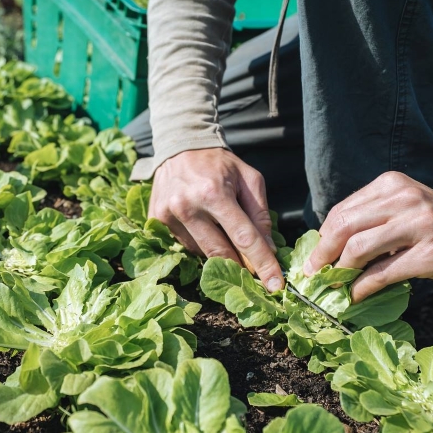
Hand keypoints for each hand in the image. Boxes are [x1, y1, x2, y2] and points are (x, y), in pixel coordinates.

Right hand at [149, 148, 283, 291]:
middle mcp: (187, 206)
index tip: (276, 286)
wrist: (180, 146)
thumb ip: (260, 214)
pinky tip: (203, 224)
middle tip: (255, 274)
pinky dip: (201, 241)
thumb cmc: (220, 164)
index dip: (262, 264)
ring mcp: (168, 215)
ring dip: (219, 249)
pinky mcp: (156, 220)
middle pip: (220, 253)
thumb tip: (268, 249)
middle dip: (241, 267)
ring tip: (221, 228)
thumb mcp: (249, 179)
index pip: (244, 238)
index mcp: (214, 193)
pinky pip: (186, 244)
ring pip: (202, 251)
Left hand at [303, 171, 432, 300]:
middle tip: (313, 274)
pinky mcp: (431, 254)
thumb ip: (370, 221)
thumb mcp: (403, 209)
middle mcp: (404, 199)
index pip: (341, 211)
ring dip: (339, 272)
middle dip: (322, 254)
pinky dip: (362, 287)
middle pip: (343, 226)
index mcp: (391, 185)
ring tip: (333, 286)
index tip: (313, 258)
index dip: (322, 238)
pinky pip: (383, 273)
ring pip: (358, 248)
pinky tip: (355, 295)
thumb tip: (326, 249)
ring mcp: (419, 225)